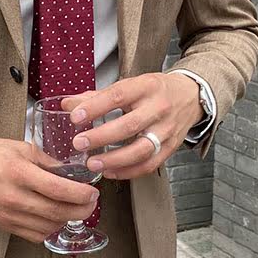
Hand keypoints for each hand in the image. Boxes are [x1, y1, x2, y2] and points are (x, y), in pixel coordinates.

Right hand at [0, 135, 98, 242]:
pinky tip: (55, 217)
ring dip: (68, 220)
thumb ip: (49, 162)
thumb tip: (73, 174)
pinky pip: (36, 235)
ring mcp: (8, 214)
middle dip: (82, 210)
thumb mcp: (21, 148)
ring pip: (49, 227)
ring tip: (74, 208)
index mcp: (18, 173)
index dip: (81, 194)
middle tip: (91, 202)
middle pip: (58, 212)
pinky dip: (51, 229)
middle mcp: (13, 197)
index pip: (58, 190)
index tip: (92, 192)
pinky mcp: (5, 225)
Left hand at [63, 72, 203, 178]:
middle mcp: (159, 108)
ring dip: (115, 159)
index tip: (75, 117)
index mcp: (146, 86)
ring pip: (141, 149)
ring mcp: (167, 130)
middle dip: (102, 136)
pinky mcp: (171, 148)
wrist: (190, 96)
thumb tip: (67, 106)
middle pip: (130, 125)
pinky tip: (110, 172)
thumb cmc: (154, 91)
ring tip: (92, 163)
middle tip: (79, 144)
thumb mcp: (130, 85)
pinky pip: (149, 165)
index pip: (119, 96)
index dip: (95, 107)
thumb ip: (98, 97)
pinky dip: (128, 171)